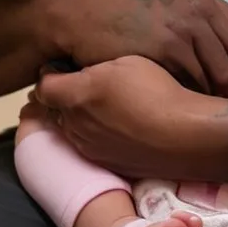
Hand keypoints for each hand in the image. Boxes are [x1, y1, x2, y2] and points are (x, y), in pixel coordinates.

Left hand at [35, 56, 224, 177]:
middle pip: (56, 108)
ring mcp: (88, 147)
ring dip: (80, 115)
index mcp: (76, 96)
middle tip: (89, 83)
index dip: (52, 74)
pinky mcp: (105, 162)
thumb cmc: (156, 90)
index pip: (44, 86)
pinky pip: (89, 143)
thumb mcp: (125, 63)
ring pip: (72, 127)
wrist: (183, 134)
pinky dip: (96, 132)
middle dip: (66, 95)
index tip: (65, 67)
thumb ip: (94, 69)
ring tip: (108, 105)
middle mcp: (75, 125)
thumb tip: (80, 75)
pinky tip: (120, 125)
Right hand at [43, 0, 227, 97]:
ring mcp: (185, 34)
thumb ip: (195, 18)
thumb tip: (219, 44)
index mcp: (206, 1)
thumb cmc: (118, 1)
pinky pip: (194, 87)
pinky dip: (202, 106)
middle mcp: (202, 15)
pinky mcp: (164, 53)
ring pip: (226, 79)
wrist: (79, 1)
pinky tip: (203, 119)